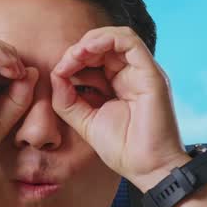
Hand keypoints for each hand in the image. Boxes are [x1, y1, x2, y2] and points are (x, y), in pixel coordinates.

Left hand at [49, 26, 189, 190]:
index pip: (96, 58)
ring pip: (117, 37)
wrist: (147, 169)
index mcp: (120, 84)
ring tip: (75, 55)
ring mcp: (143, 72)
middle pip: (105, 45)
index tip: (58, 74)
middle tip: (64, 64)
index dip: (74, 60)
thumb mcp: (85, 121)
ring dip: (91, 41)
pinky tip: (86, 51)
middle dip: (79, 50)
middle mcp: (133, 74)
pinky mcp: (151, 74)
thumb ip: (68, 100)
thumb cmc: (123, 150)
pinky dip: (106, 40)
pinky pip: (129, 42)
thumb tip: (55, 75)